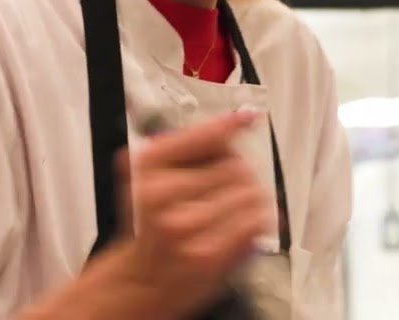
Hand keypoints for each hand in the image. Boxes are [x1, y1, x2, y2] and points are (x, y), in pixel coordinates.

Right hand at [123, 110, 269, 313]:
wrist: (142, 279)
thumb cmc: (151, 224)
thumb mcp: (153, 172)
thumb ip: (192, 142)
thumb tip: (238, 120)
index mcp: (147, 166)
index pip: (204, 137)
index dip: (228, 126)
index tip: (246, 117)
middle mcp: (161, 195)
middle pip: (235, 165)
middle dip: (236, 172)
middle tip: (219, 188)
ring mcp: (185, 226)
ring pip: (250, 192)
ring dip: (247, 197)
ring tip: (225, 208)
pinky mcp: (208, 255)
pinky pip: (256, 222)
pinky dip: (255, 221)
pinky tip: (234, 225)